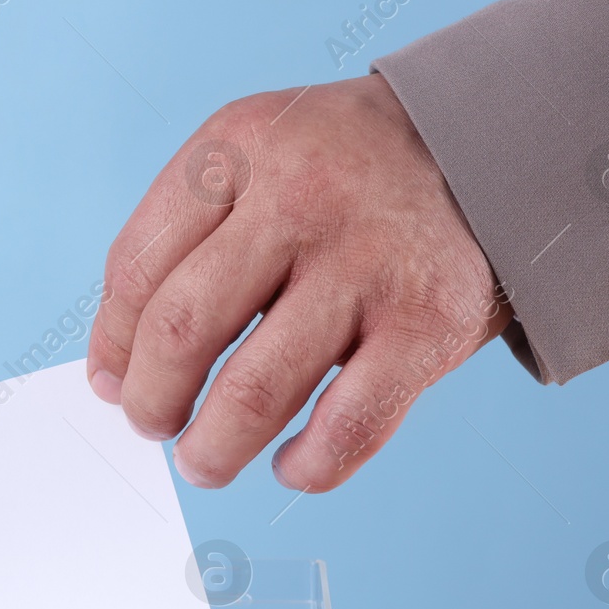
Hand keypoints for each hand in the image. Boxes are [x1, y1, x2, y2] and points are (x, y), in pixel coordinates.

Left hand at [86, 74, 512, 491]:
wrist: (494, 142)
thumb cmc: (345, 174)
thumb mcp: (254, 159)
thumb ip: (180, 244)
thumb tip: (113, 373)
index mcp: (237, 149)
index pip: (137, 267)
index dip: (113, 345)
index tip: (115, 385)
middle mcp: (298, 198)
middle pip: (182, 329)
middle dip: (152, 402)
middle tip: (156, 427)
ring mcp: (367, 262)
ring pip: (256, 390)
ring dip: (214, 448)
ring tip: (205, 461)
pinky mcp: (430, 323)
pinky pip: (348, 425)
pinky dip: (307, 466)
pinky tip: (290, 465)